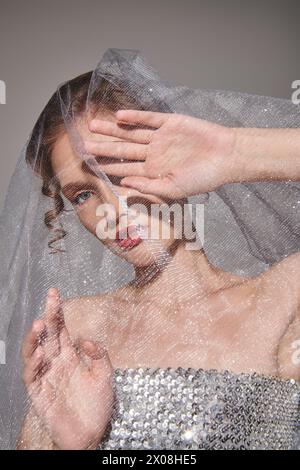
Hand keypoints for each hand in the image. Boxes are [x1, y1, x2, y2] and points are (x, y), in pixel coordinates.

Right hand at [21, 288, 113, 449]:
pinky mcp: (39, 393)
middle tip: (50, 297)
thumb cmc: (97, 406)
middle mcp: (56, 363)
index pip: (61, 330)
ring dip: (35, 338)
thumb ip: (99, 355)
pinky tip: (41, 353)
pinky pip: (32, 376)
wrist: (90, 434)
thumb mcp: (105, 376)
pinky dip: (34, 364)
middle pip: (48, 335)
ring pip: (35, 352)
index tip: (56, 294)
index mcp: (70, 357)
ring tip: (39, 324)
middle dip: (48, 316)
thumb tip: (85, 339)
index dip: (58, 312)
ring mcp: (46, 377)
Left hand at [84, 110, 236, 198]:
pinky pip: (149, 120)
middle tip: (83, 145)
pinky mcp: (170, 123)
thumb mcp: (174, 189)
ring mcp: (161, 137)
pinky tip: (119, 117)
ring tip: (93, 126)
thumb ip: (149, 187)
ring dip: (113, 130)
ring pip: (131, 132)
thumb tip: (124, 186)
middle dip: (103, 148)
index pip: (125, 169)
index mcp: (153, 171)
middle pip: (123, 150)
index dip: (107, 167)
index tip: (88, 166)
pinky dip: (135, 118)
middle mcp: (153, 154)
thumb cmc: (203, 178)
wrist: (227, 157)